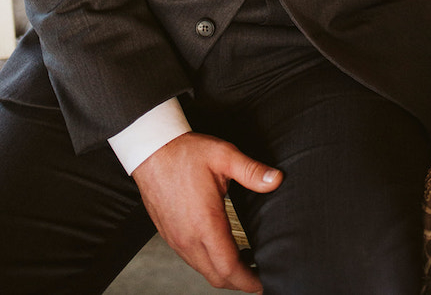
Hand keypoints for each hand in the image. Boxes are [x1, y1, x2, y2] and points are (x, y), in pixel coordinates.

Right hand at [132, 131, 282, 291]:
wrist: (150, 152)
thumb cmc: (186, 154)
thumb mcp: (225, 156)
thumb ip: (252, 171)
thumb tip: (276, 180)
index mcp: (204, 223)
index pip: (228, 266)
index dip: (247, 280)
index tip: (262, 284)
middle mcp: (188, 237)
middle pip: (215, 276)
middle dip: (239, 283)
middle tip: (258, 278)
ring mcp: (176, 238)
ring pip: (202, 270)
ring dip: (224, 273)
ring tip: (245, 265)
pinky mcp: (169, 235)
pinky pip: (191, 259)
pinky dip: (209, 264)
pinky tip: (222, 251)